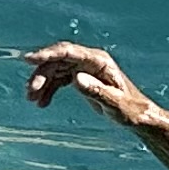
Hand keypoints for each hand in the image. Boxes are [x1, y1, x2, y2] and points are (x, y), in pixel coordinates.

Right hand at [21, 40, 155, 129]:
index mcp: (99, 61)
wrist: (139, 117)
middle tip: (30, 91)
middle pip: (58, 61)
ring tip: (32, 99)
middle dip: (41, 74)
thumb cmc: (132, 110)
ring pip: (55, 70)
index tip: (29, 59)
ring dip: (42, 83)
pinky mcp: (80, 78)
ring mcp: (84, 68)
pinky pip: (58, 80)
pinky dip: (49, 90)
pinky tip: (42, 102)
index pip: (68, 52)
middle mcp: (89, 61)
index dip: (47, 53)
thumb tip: (76, 78)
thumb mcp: (116, 104)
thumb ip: (97, 91)